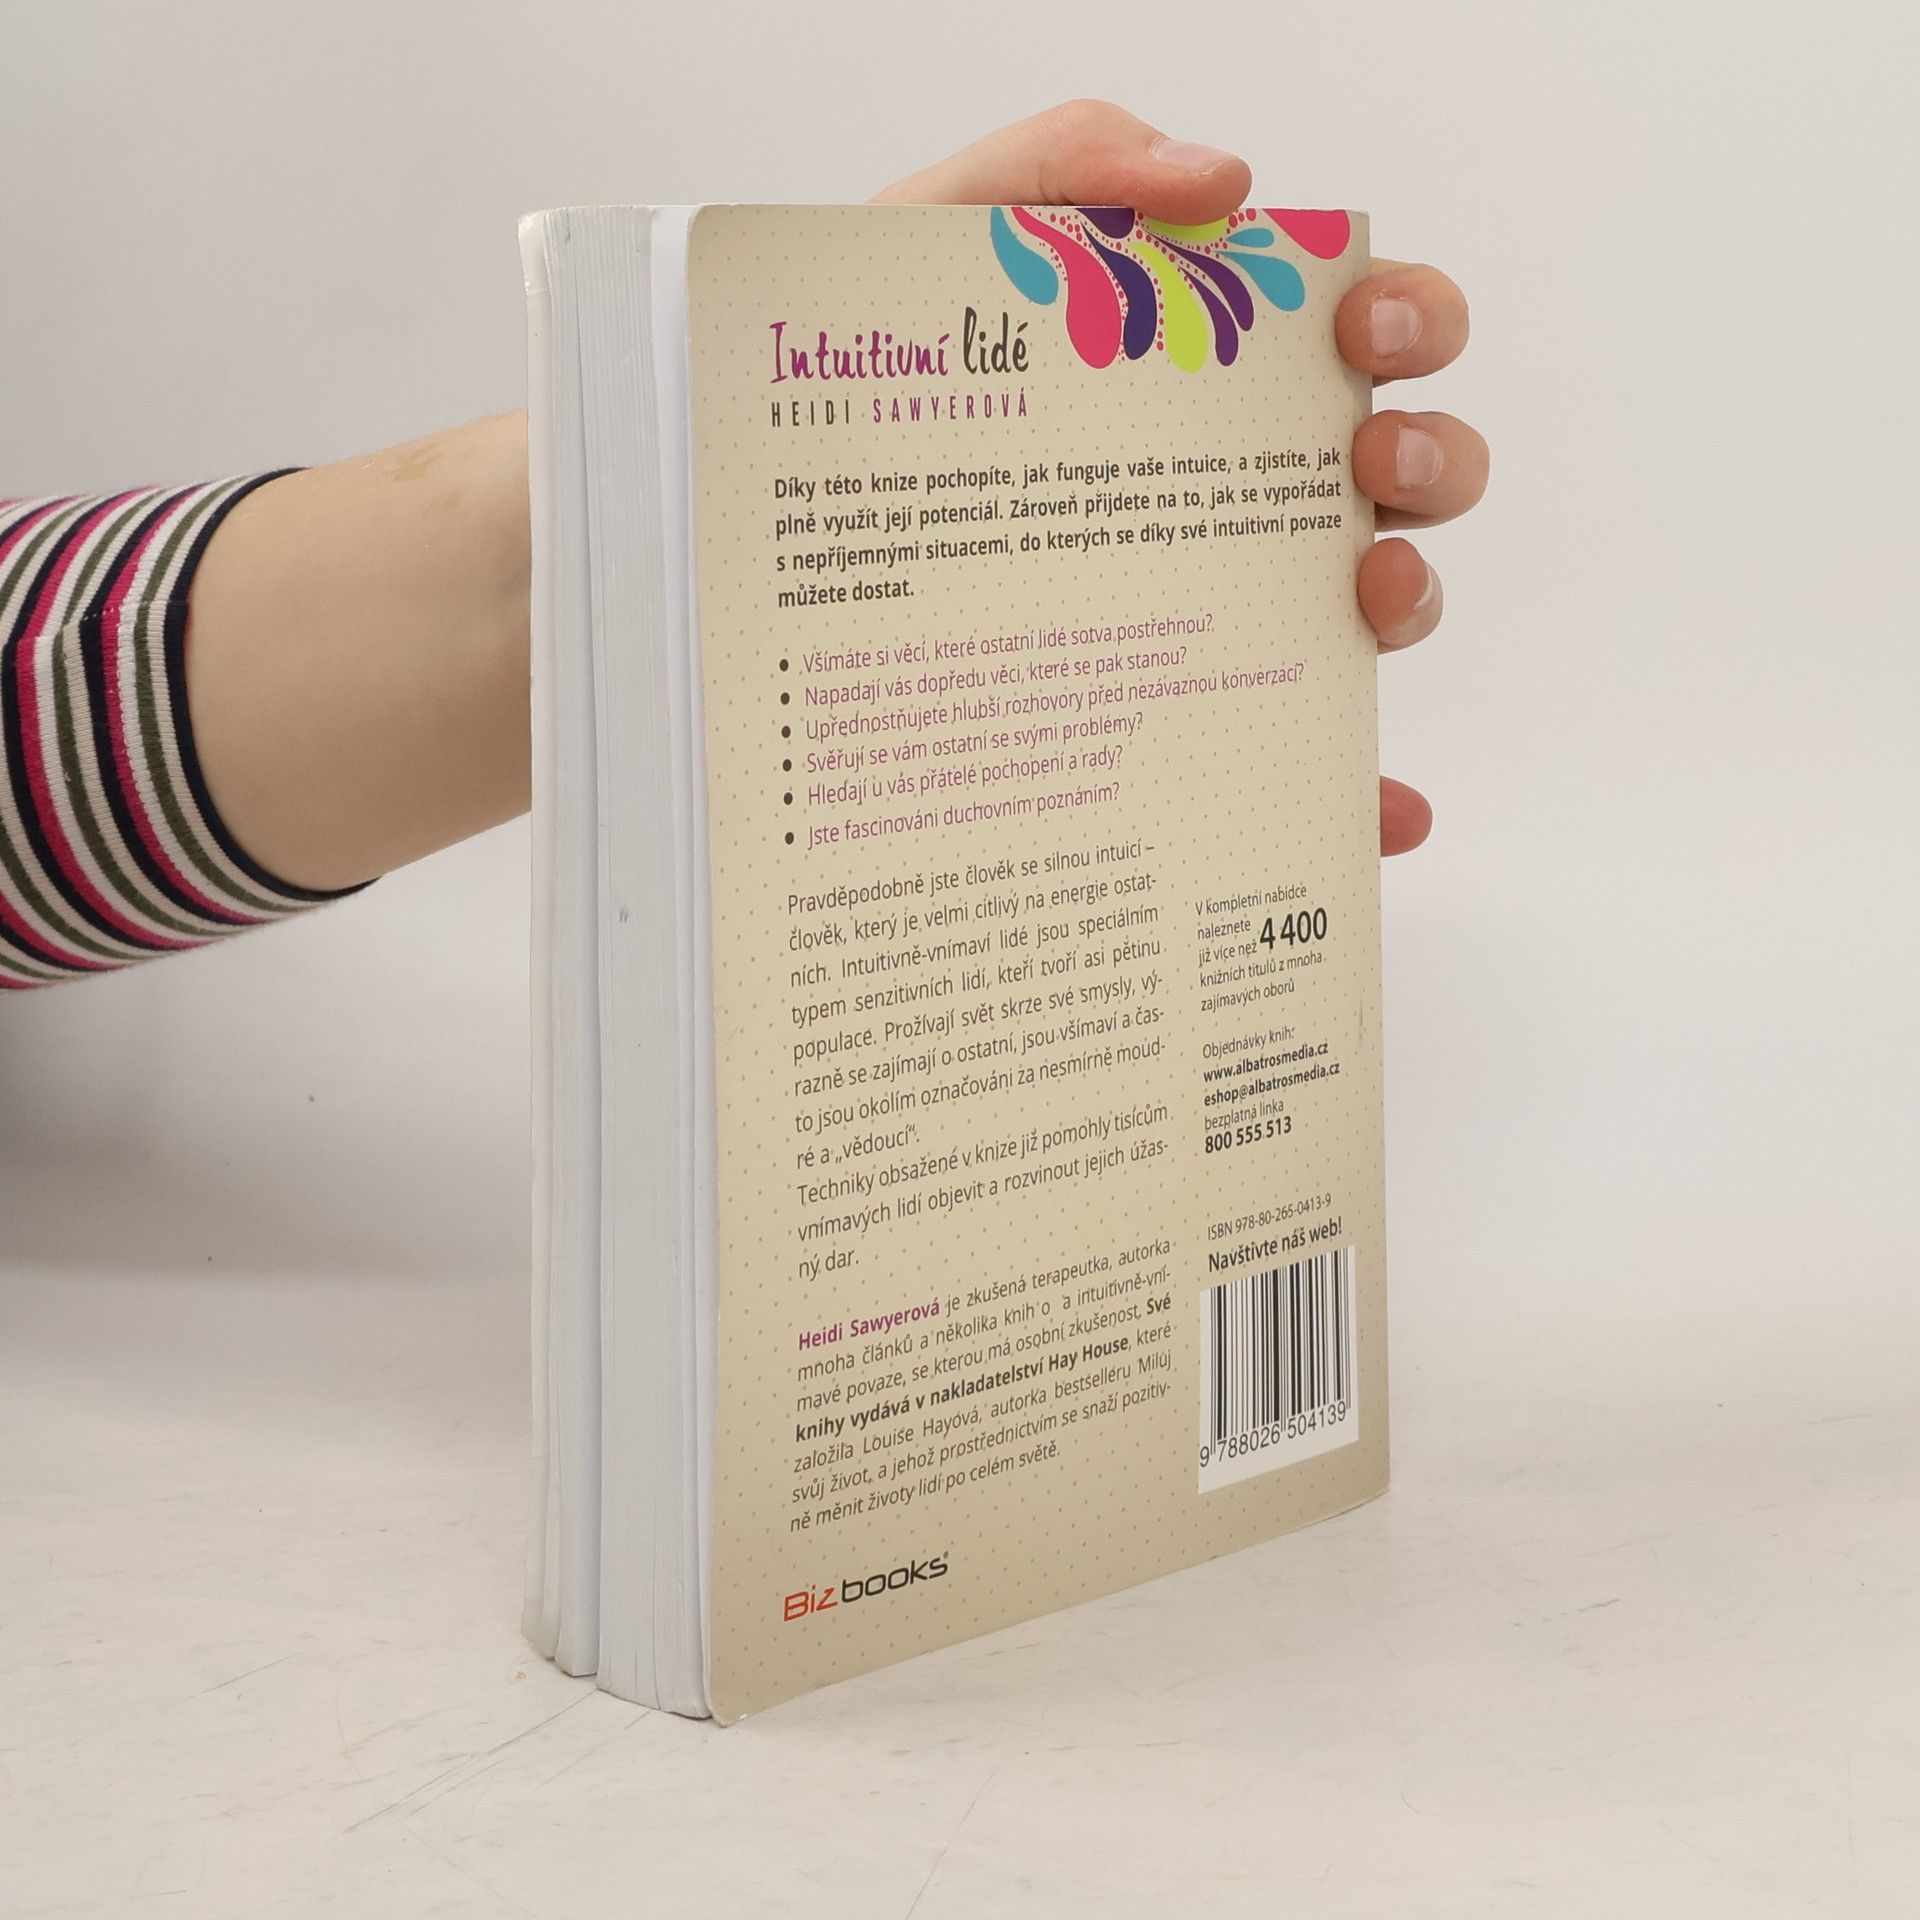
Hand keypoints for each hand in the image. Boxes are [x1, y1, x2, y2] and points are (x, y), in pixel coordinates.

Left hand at [872, 99, 1485, 856]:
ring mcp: (1222, 617)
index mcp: (1207, 380)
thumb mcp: (934, 240)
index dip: (1409, 320)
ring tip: (1367, 594)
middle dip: (1432, 452)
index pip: (1360, 334)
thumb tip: (1227, 176)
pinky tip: (1380, 815)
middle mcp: (1234, 496)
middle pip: (1405, 470)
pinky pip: (1300, 777)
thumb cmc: (857, 387)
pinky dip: (1360, 800)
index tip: (1364, 336)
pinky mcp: (1191, 735)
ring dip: (1415, 596)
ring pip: (1382, 609)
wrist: (754, 528)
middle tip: (1368, 457)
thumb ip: (1063, 166)